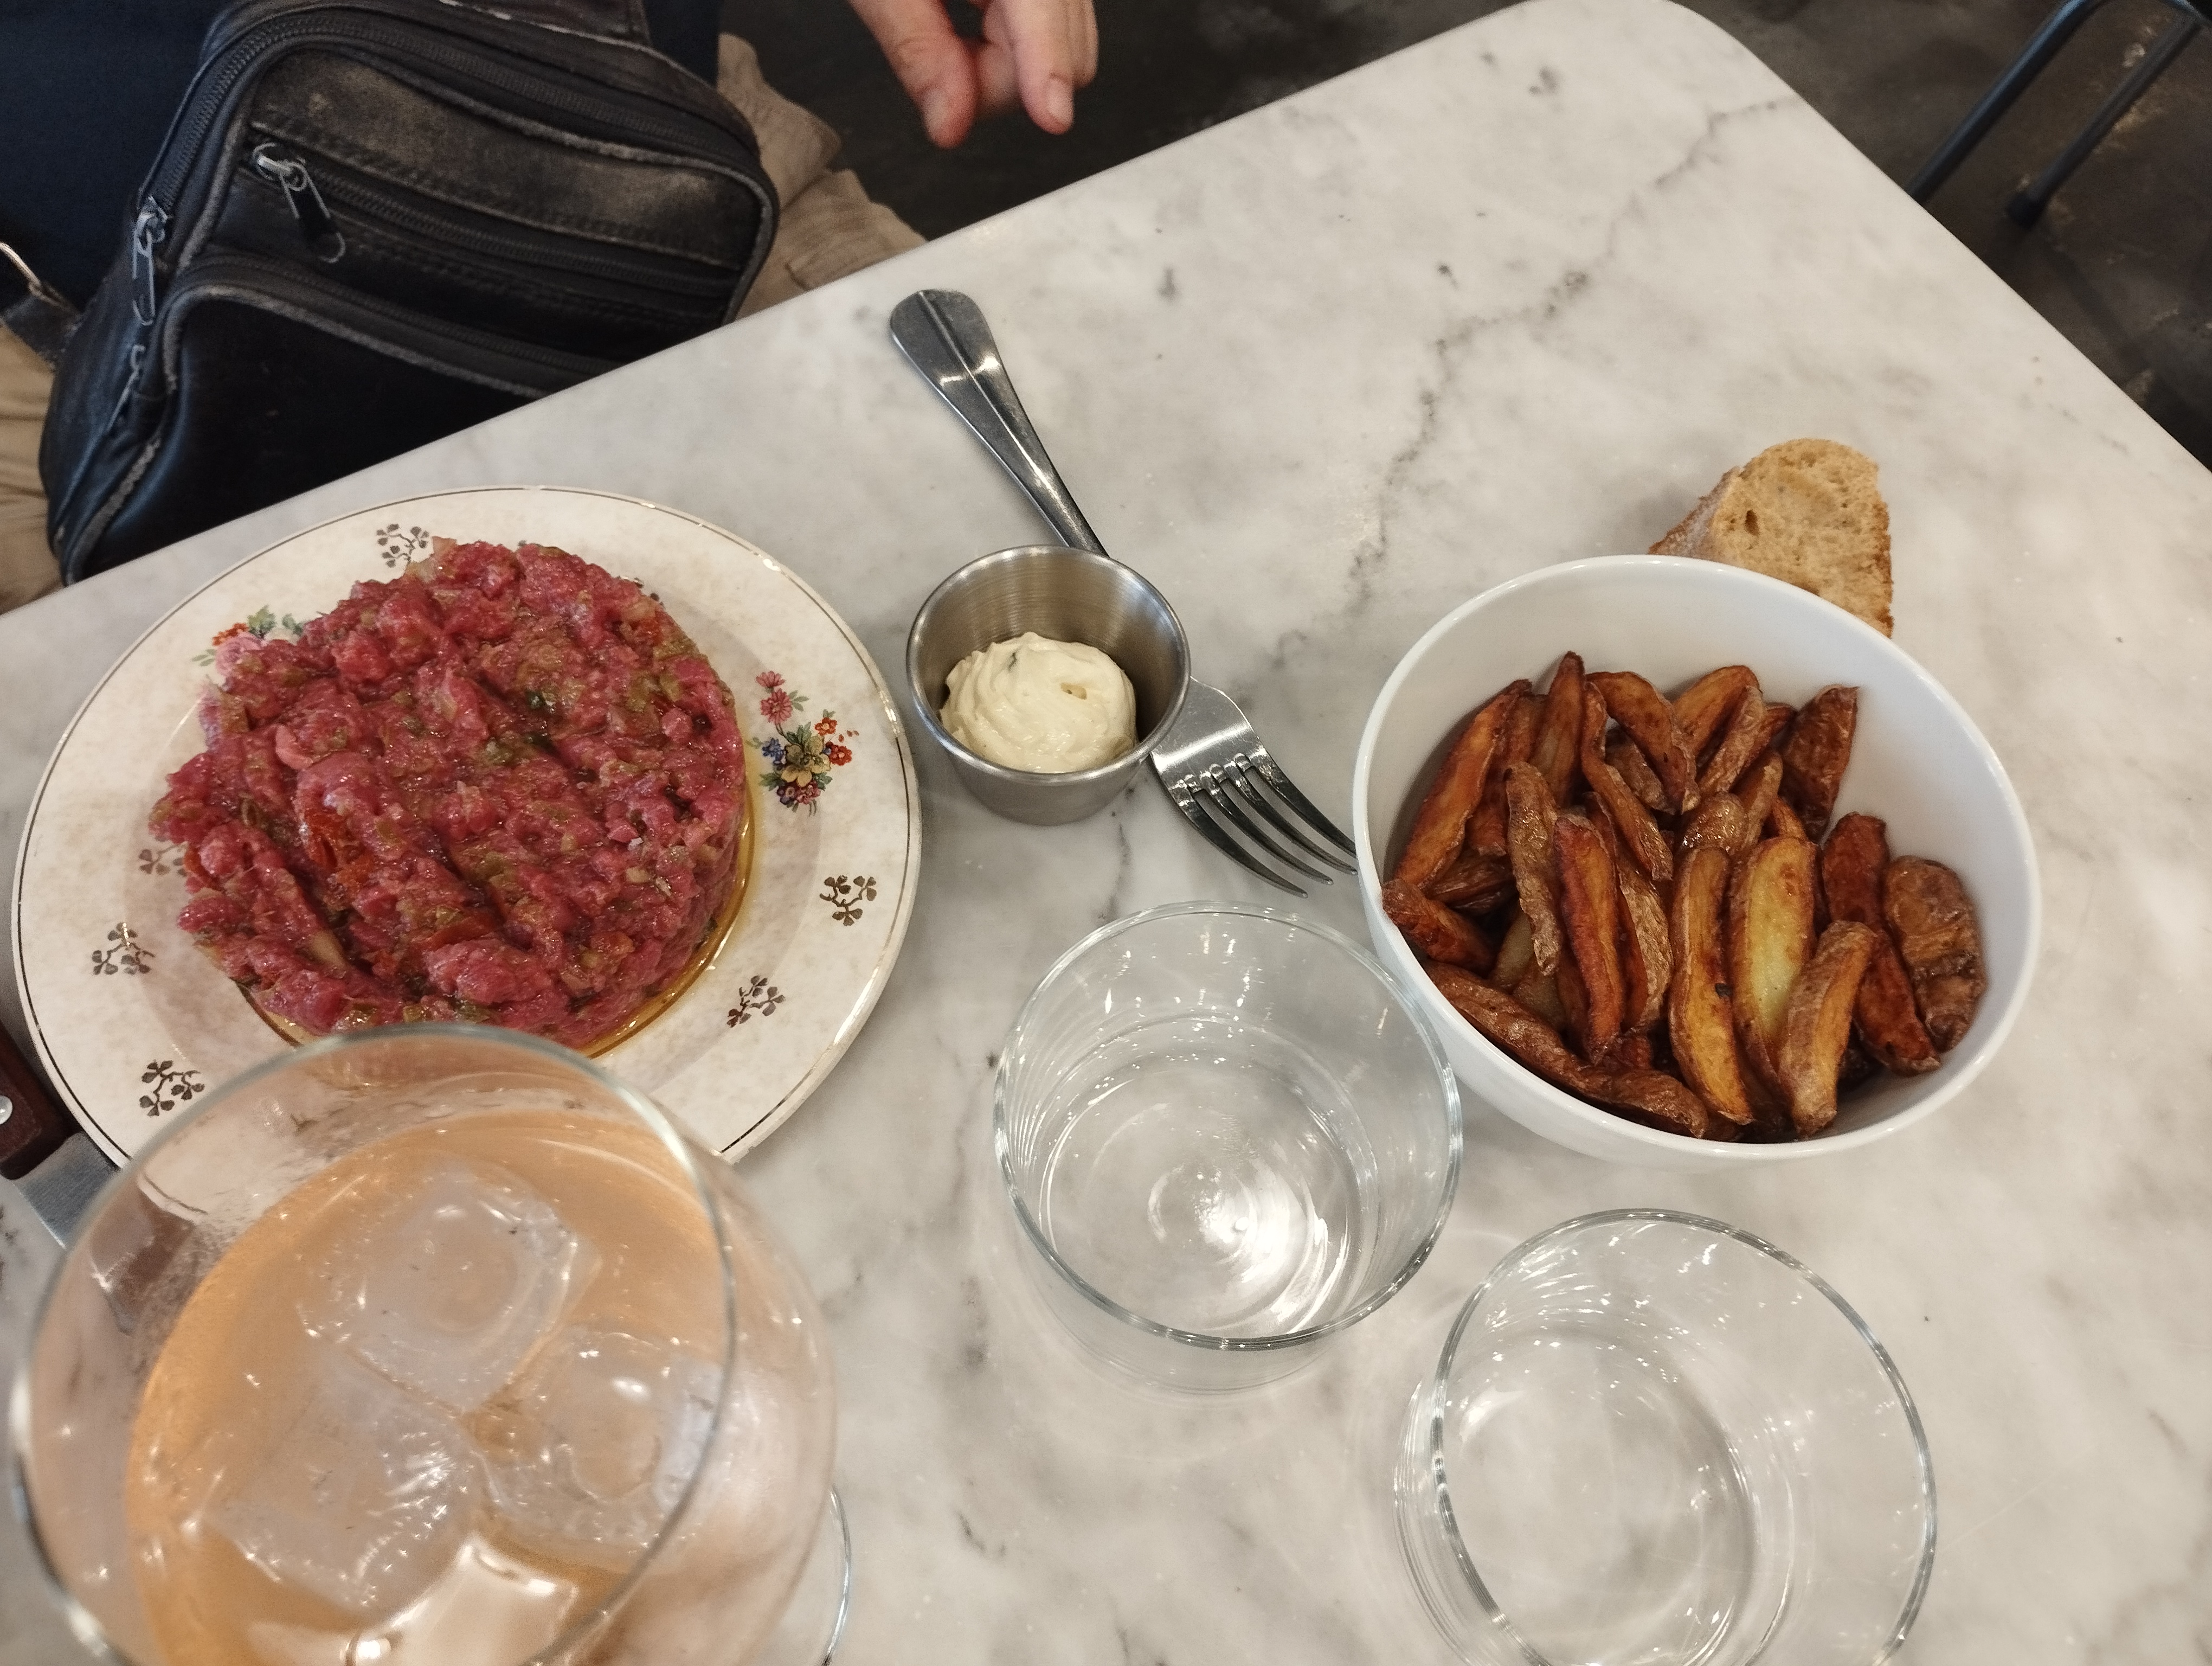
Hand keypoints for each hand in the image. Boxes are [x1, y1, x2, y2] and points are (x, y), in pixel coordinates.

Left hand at [845, 0, 1097, 147]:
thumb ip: (917, 49)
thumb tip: (952, 123)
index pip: (1044, 5)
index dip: (1046, 64)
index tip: (1051, 116)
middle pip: (1063, 44)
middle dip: (1002, 77)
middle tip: (937, 61)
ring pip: (1065, 44)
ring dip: (1004, 63)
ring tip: (947, 28)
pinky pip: (1052, 27)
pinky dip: (1010, 44)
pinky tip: (971, 21)